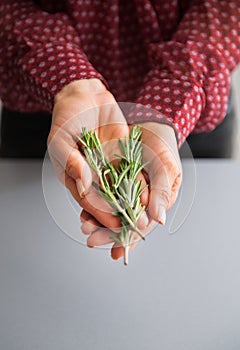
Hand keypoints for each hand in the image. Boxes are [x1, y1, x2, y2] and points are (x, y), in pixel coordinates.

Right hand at [48, 79, 131, 229]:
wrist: (84, 96)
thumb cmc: (66, 118)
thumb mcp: (61, 140)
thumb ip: (71, 162)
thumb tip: (83, 182)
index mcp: (74, 177)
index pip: (87, 200)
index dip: (100, 214)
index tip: (112, 224)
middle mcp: (93, 176)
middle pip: (107, 200)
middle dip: (120, 214)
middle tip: (133, 227)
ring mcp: (108, 166)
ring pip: (122, 188)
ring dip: (133, 203)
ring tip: (144, 216)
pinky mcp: (122, 155)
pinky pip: (132, 170)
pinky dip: (140, 182)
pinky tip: (149, 193)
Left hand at [81, 122, 181, 259]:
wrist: (148, 124)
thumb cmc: (164, 147)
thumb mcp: (167, 168)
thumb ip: (162, 192)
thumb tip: (159, 219)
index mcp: (155, 202)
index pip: (141, 225)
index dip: (128, 239)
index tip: (115, 251)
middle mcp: (137, 199)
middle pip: (122, 221)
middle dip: (107, 232)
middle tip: (92, 240)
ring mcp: (122, 189)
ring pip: (109, 210)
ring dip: (97, 220)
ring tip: (85, 227)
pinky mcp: (109, 178)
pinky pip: (100, 194)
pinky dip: (93, 202)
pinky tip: (84, 209)